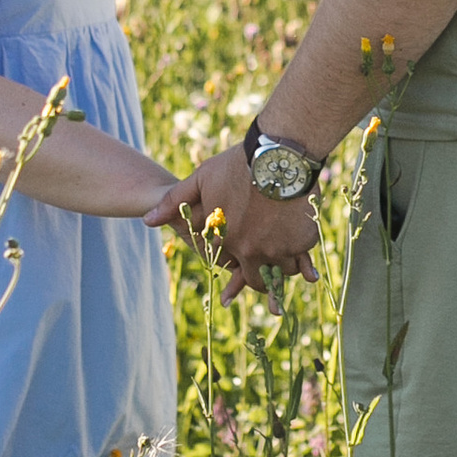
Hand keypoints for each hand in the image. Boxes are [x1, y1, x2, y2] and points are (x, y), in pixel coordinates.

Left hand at [146, 141, 319, 293]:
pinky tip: (309, 273)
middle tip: (270, 301)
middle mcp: (252, 250)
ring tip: (291, 278)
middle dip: (262, 285)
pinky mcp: (304, 240)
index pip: (229, 266)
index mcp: (226, 240)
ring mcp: (279, 247)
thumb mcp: (201, 179)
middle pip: (258, 279)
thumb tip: (147, 221)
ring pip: (284, 272)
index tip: (229, 298)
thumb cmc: (237, 164)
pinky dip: (306, 265)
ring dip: (284, 273)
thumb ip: (175, 201)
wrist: (278, 154)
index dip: (233, 278)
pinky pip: (305, 259)